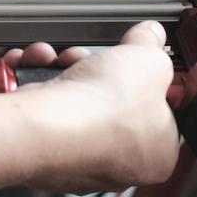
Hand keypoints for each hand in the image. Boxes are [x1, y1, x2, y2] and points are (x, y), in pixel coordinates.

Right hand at [3, 20, 178, 192]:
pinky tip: (36, 66)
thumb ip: (153, 45)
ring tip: (60, 59)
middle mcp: (118, 162)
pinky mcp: (44, 147)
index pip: (160, 113)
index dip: (147, 80)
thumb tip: (151, 34)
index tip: (138, 59)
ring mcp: (78, 157)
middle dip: (97, 68)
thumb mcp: (151, 61)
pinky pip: (44, 107)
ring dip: (62, 67)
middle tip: (96, 58)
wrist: (47, 126)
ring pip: (74, 99)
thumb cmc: (107, 110)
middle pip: (112, 100)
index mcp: (157, 153)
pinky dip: (36, 81)